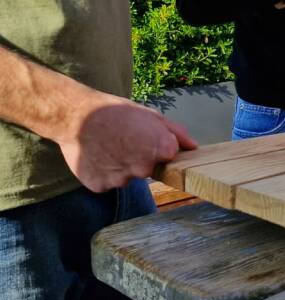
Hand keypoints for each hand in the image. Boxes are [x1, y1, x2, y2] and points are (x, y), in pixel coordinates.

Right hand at [54, 89, 197, 192]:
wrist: (76, 116)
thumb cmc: (116, 112)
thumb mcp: (151, 115)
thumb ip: (176, 133)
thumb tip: (193, 147)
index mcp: (161, 150)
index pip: (169, 157)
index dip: (157, 147)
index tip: (143, 137)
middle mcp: (144, 168)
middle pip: (148, 170)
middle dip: (139, 158)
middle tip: (123, 141)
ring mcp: (122, 179)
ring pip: (126, 177)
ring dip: (120, 167)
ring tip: (107, 147)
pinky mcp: (101, 186)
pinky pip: (107, 183)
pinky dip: (103, 173)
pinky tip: (96, 156)